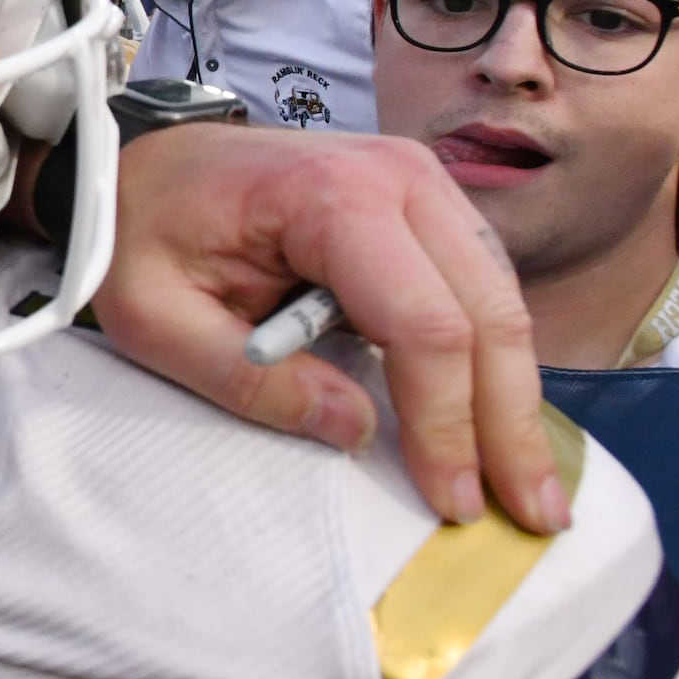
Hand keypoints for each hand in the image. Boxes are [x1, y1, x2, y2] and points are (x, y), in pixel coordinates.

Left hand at [91, 125, 565, 533]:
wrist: (141, 161)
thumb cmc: (142, 232)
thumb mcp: (155, 318)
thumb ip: (246, 381)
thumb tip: (353, 432)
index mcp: (334, 196)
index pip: (424, 326)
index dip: (445, 423)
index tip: (453, 502)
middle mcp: (400, 177)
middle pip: (488, 315)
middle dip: (511, 425)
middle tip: (537, 516)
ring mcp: (422, 185)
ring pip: (502, 302)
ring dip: (516, 399)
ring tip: (533, 488)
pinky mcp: (425, 207)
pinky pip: (481, 288)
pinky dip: (494, 360)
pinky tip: (499, 425)